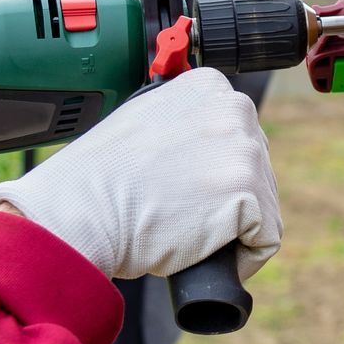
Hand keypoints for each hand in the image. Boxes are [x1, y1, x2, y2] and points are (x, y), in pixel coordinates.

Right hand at [0, 69, 281, 280]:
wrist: (79, 212)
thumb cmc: (99, 179)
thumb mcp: (144, 122)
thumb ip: (184, 123)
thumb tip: (206, 143)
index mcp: (207, 86)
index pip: (237, 136)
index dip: (215, 172)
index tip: (188, 189)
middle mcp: (233, 109)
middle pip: (255, 169)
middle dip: (227, 199)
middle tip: (181, 214)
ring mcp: (243, 150)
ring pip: (263, 205)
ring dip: (232, 229)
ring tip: (185, 232)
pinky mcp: (249, 192)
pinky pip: (264, 239)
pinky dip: (241, 257)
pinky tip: (203, 254)